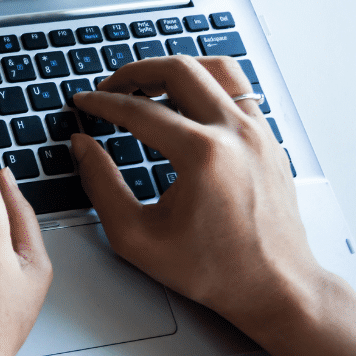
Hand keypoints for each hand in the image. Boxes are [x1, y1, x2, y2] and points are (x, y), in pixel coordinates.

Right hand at [73, 55, 355, 355]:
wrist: (273, 286)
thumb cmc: (212, 269)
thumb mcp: (136, 236)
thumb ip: (101, 185)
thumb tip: (82, 147)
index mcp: (202, 155)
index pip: (139, 110)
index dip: (102, 103)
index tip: (84, 102)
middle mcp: (235, 134)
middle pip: (179, 71)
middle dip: (135, 72)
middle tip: (109, 86)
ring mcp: (258, 132)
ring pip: (215, 69)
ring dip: (175, 70)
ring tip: (147, 84)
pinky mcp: (269, 139)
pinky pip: (238, 91)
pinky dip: (206, 86)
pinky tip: (185, 103)